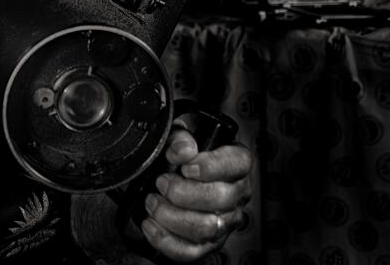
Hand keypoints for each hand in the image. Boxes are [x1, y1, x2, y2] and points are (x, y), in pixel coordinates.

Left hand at [140, 129, 253, 260]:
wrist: (169, 180)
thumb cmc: (179, 158)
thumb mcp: (177, 138)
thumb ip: (179, 137)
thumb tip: (183, 148)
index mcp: (235, 164)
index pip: (238, 163)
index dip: (212, 165)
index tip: (186, 166)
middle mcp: (235, 194)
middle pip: (220, 199)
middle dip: (183, 192)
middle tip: (162, 182)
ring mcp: (224, 222)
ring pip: (206, 228)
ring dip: (171, 216)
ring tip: (153, 202)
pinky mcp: (207, 244)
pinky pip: (190, 251)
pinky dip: (166, 239)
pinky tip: (151, 224)